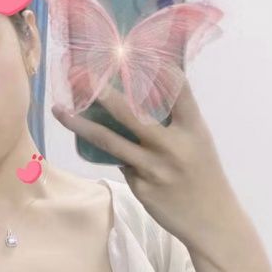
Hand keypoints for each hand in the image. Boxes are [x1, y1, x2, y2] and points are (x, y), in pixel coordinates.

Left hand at [51, 79, 242, 252]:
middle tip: (81, 76)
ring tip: (60, 110)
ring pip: (110, 142)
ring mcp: (154, 168)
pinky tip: (87, 138)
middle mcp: (173, 146)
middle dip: (103, 93)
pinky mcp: (140, 187)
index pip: (179, 90)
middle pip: (131, 114)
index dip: (160, 68)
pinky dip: (106, 150)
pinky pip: (118, 163)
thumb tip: (139, 98)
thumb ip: (175, 122)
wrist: (212, 221)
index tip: (135, 49)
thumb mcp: (199, 143)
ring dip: (81, 124)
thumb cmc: (203, 176)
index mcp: (194, 130)